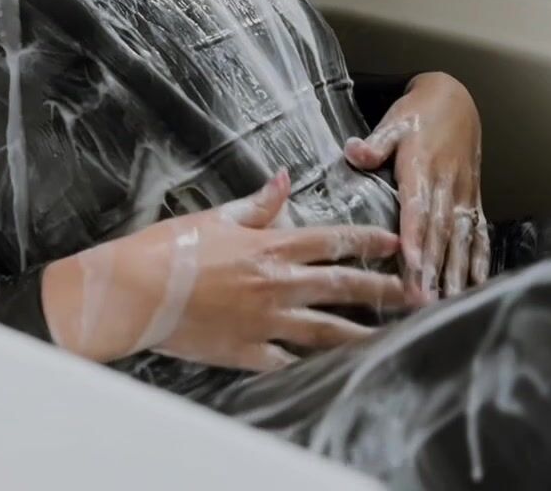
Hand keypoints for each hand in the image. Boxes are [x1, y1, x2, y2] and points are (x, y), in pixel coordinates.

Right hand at [41, 171, 407, 370]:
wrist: (134, 291)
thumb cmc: (171, 248)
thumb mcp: (217, 216)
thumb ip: (258, 204)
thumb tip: (284, 178)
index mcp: (273, 247)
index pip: (335, 240)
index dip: (370, 241)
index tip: (397, 243)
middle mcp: (278, 284)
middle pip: (344, 286)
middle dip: (385, 289)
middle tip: (416, 295)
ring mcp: (266, 321)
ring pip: (327, 330)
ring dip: (362, 333)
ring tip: (389, 337)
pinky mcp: (247, 351)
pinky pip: (287, 362)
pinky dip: (309, 365)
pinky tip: (331, 372)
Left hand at [344, 72, 487, 302]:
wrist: (455, 99)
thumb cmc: (419, 114)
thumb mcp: (393, 122)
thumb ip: (375, 143)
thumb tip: (353, 152)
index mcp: (422, 166)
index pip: (418, 206)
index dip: (414, 234)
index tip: (411, 262)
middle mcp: (446, 183)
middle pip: (439, 230)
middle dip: (432, 266)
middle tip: (424, 299)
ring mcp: (463, 192)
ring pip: (460, 236)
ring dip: (456, 269)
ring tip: (450, 299)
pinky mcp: (473, 197)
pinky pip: (478, 230)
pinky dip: (480, 257)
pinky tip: (478, 283)